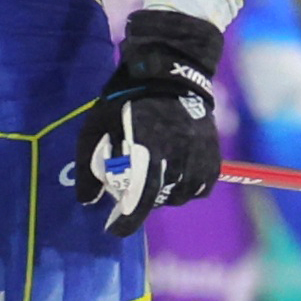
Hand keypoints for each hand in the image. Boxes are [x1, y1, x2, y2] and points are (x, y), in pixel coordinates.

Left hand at [67, 9, 225, 237]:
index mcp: (147, 147)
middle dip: (143, 202)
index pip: (139, 198)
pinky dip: (189, 188)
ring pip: (182, 194)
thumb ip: (88, 166)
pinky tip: (177, 176)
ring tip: (155, 181)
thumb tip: (88, 201)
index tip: (114, 230)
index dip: (127, 221)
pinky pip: (203, 186)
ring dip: (166, 195)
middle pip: (160, 198)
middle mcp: (177, 154)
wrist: (168, 70)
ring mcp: (198, 153)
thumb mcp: (96, 127)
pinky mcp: (213, 152)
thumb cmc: (124, 99)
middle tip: (132, 192)